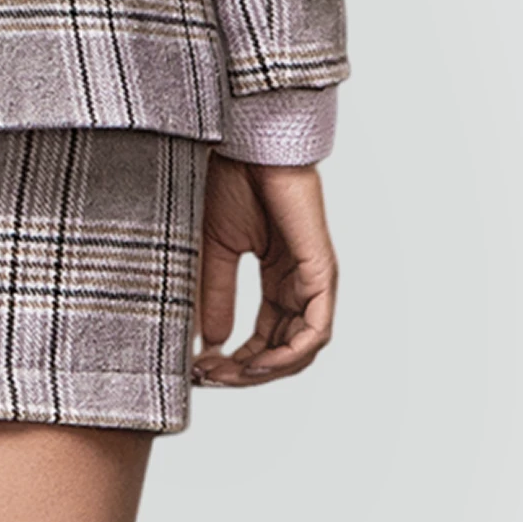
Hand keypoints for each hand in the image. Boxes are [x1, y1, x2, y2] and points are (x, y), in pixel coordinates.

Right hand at [192, 155, 337, 386]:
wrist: (244, 143)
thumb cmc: (230, 181)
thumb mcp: (214, 250)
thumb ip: (217, 296)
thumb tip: (212, 346)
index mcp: (278, 279)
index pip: (264, 339)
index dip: (234, 363)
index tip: (200, 371)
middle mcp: (299, 285)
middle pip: (283, 352)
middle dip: (245, 373)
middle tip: (209, 379)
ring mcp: (314, 280)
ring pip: (301, 350)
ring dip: (263, 370)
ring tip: (226, 373)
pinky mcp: (322, 271)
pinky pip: (316, 331)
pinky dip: (288, 354)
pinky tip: (255, 361)